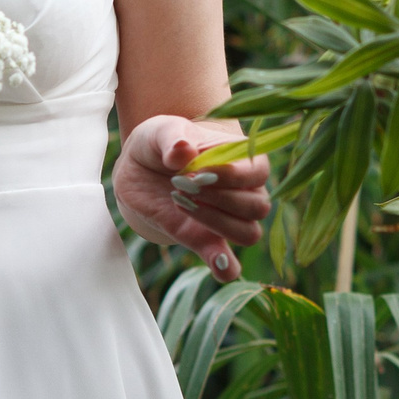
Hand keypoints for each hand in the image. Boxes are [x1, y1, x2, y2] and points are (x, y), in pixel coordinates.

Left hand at [114, 114, 269, 282]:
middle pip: (257, 205)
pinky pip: (229, 265)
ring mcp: (227, 219)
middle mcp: (244, 191)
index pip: (259, 170)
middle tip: (181, 184)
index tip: (196, 171)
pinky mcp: (204, 241)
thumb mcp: (161, 130)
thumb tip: (182, 150)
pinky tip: (216, 263)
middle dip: (219, 198)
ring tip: (181, 202)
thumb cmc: (160, 142)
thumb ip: (172, 137)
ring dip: (216, 223)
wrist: (139, 168)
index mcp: (242, 157)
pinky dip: (227, 268)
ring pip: (249, 233)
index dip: (230, 175)